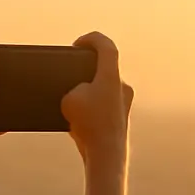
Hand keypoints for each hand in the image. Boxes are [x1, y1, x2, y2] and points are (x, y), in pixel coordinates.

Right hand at [61, 32, 132, 164]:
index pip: (106, 46)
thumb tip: (77, 90)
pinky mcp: (121, 118)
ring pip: (106, 86)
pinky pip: (106, 103)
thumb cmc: (89, 125)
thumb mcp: (69, 99)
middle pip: (106, 66)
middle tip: (70, 72)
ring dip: (91, 87)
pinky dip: (93, 104)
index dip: (90, 39)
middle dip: (87, 67)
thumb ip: (72, 87)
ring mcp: (125, 103)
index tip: (76, 45)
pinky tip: (78, 116)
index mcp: (112, 76)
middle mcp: (123, 86)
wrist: (106, 155)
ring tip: (73, 97)